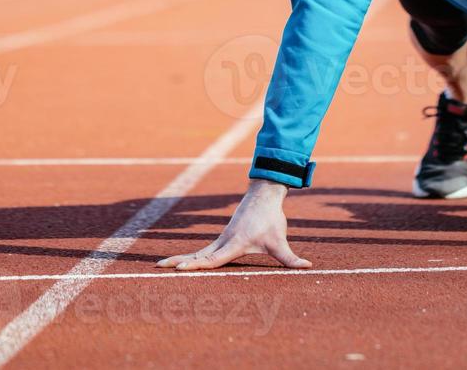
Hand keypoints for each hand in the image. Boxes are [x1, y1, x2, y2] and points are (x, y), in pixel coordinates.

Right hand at [157, 179, 312, 270]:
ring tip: (160, 266)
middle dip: (178, 262)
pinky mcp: (222, 238)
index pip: (212, 259)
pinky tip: (180, 262)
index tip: (179, 270)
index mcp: (234, 243)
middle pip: (197, 255)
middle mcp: (223, 241)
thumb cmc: (271, 219)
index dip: (196, 266)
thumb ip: (291, 258)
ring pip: (197, 252)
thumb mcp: (280, 241)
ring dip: (180, 259)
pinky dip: (190, 257)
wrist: (264, 196)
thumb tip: (308, 267)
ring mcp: (220, 239)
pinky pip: (203, 250)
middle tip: (158, 267)